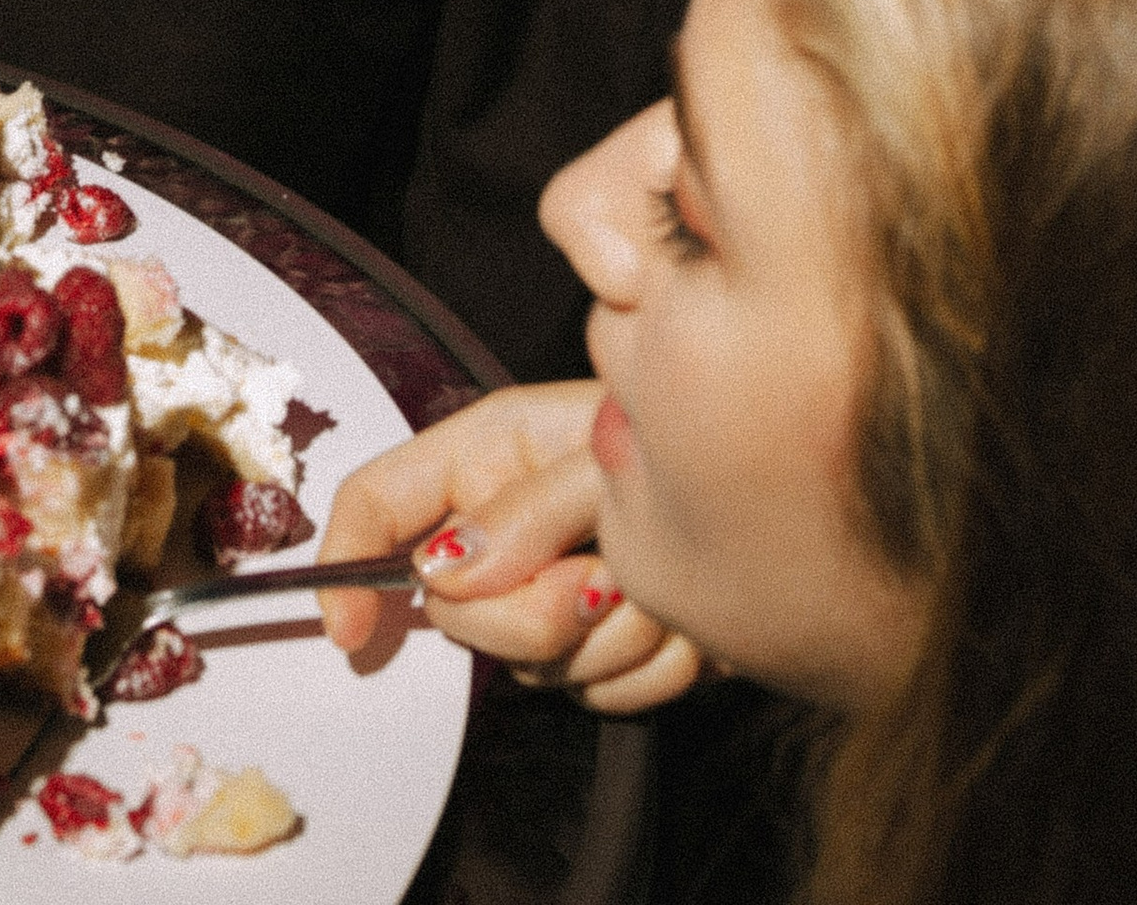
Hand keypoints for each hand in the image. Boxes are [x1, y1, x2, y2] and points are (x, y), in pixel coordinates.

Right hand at [318, 385, 701, 714]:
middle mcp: (509, 526)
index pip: (381, 501)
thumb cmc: (692, 441)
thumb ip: (523, 511)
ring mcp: (550, 594)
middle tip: (599, 579)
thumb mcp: (602, 457)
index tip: (351, 624)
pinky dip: (647, 668)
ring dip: (611, 638)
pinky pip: (595, 695)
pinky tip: (679, 623)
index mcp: (491, 453)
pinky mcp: (597, 652)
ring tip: (659, 582)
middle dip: (530, 612)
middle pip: (456, 609)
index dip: (347, 559)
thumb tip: (443, 568)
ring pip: (530, 663)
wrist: (789, 511)